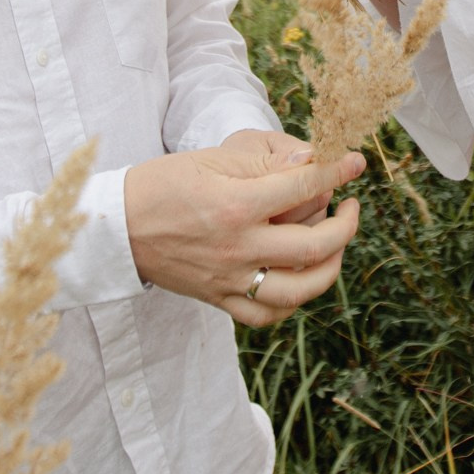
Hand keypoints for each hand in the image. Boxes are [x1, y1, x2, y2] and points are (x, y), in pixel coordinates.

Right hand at [123, 139, 366, 326]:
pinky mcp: (218, 299)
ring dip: (329, 267)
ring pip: (299, 290)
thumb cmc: (164, 184)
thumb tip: (312, 161)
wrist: (119, 226)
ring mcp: (229, 279)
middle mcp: (237, 248)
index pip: (304, 187)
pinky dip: (292, 301)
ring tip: (334, 246)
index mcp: (235, 205)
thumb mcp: (213, 159)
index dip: (337, 173)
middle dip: (347, 225)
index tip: (354, 164)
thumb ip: (264, 162)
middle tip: (351, 207)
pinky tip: (300, 279)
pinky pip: (266, 314)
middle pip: (314, 246)